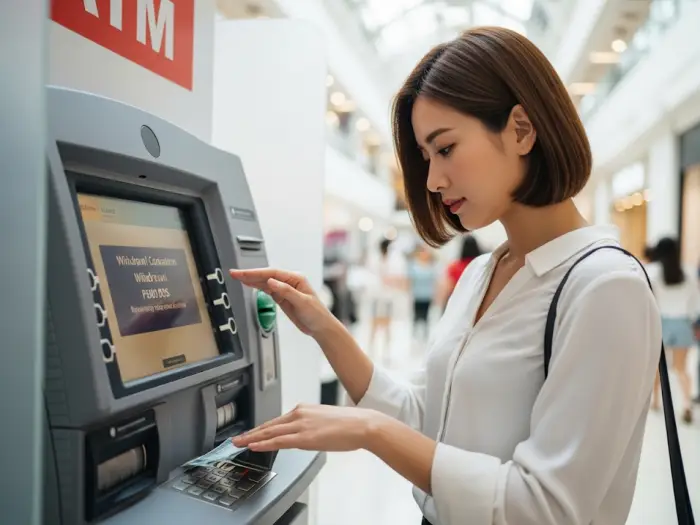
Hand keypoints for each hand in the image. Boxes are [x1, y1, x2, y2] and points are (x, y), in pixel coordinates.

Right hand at [229, 268, 334, 335]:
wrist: (320, 327)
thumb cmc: (317, 314)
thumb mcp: (302, 302)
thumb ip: (286, 291)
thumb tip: (271, 281)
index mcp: (296, 278)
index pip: (272, 273)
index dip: (256, 272)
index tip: (244, 273)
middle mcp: (289, 282)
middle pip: (266, 276)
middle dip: (250, 274)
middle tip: (235, 273)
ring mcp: (285, 290)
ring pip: (265, 282)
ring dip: (251, 280)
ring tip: (238, 277)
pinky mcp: (282, 298)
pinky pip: (267, 290)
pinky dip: (257, 287)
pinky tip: (249, 284)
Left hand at [232, 404, 382, 452]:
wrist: (362, 424)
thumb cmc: (348, 424)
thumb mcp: (323, 420)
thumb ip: (309, 426)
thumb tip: (301, 435)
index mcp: (304, 409)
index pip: (276, 421)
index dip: (261, 428)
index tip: (250, 433)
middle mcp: (299, 414)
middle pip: (269, 425)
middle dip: (251, 433)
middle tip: (236, 439)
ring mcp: (301, 425)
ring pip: (270, 432)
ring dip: (252, 438)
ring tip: (239, 444)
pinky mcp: (306, 437)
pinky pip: (280, 441)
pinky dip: (264, 443)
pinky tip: (254, 446)